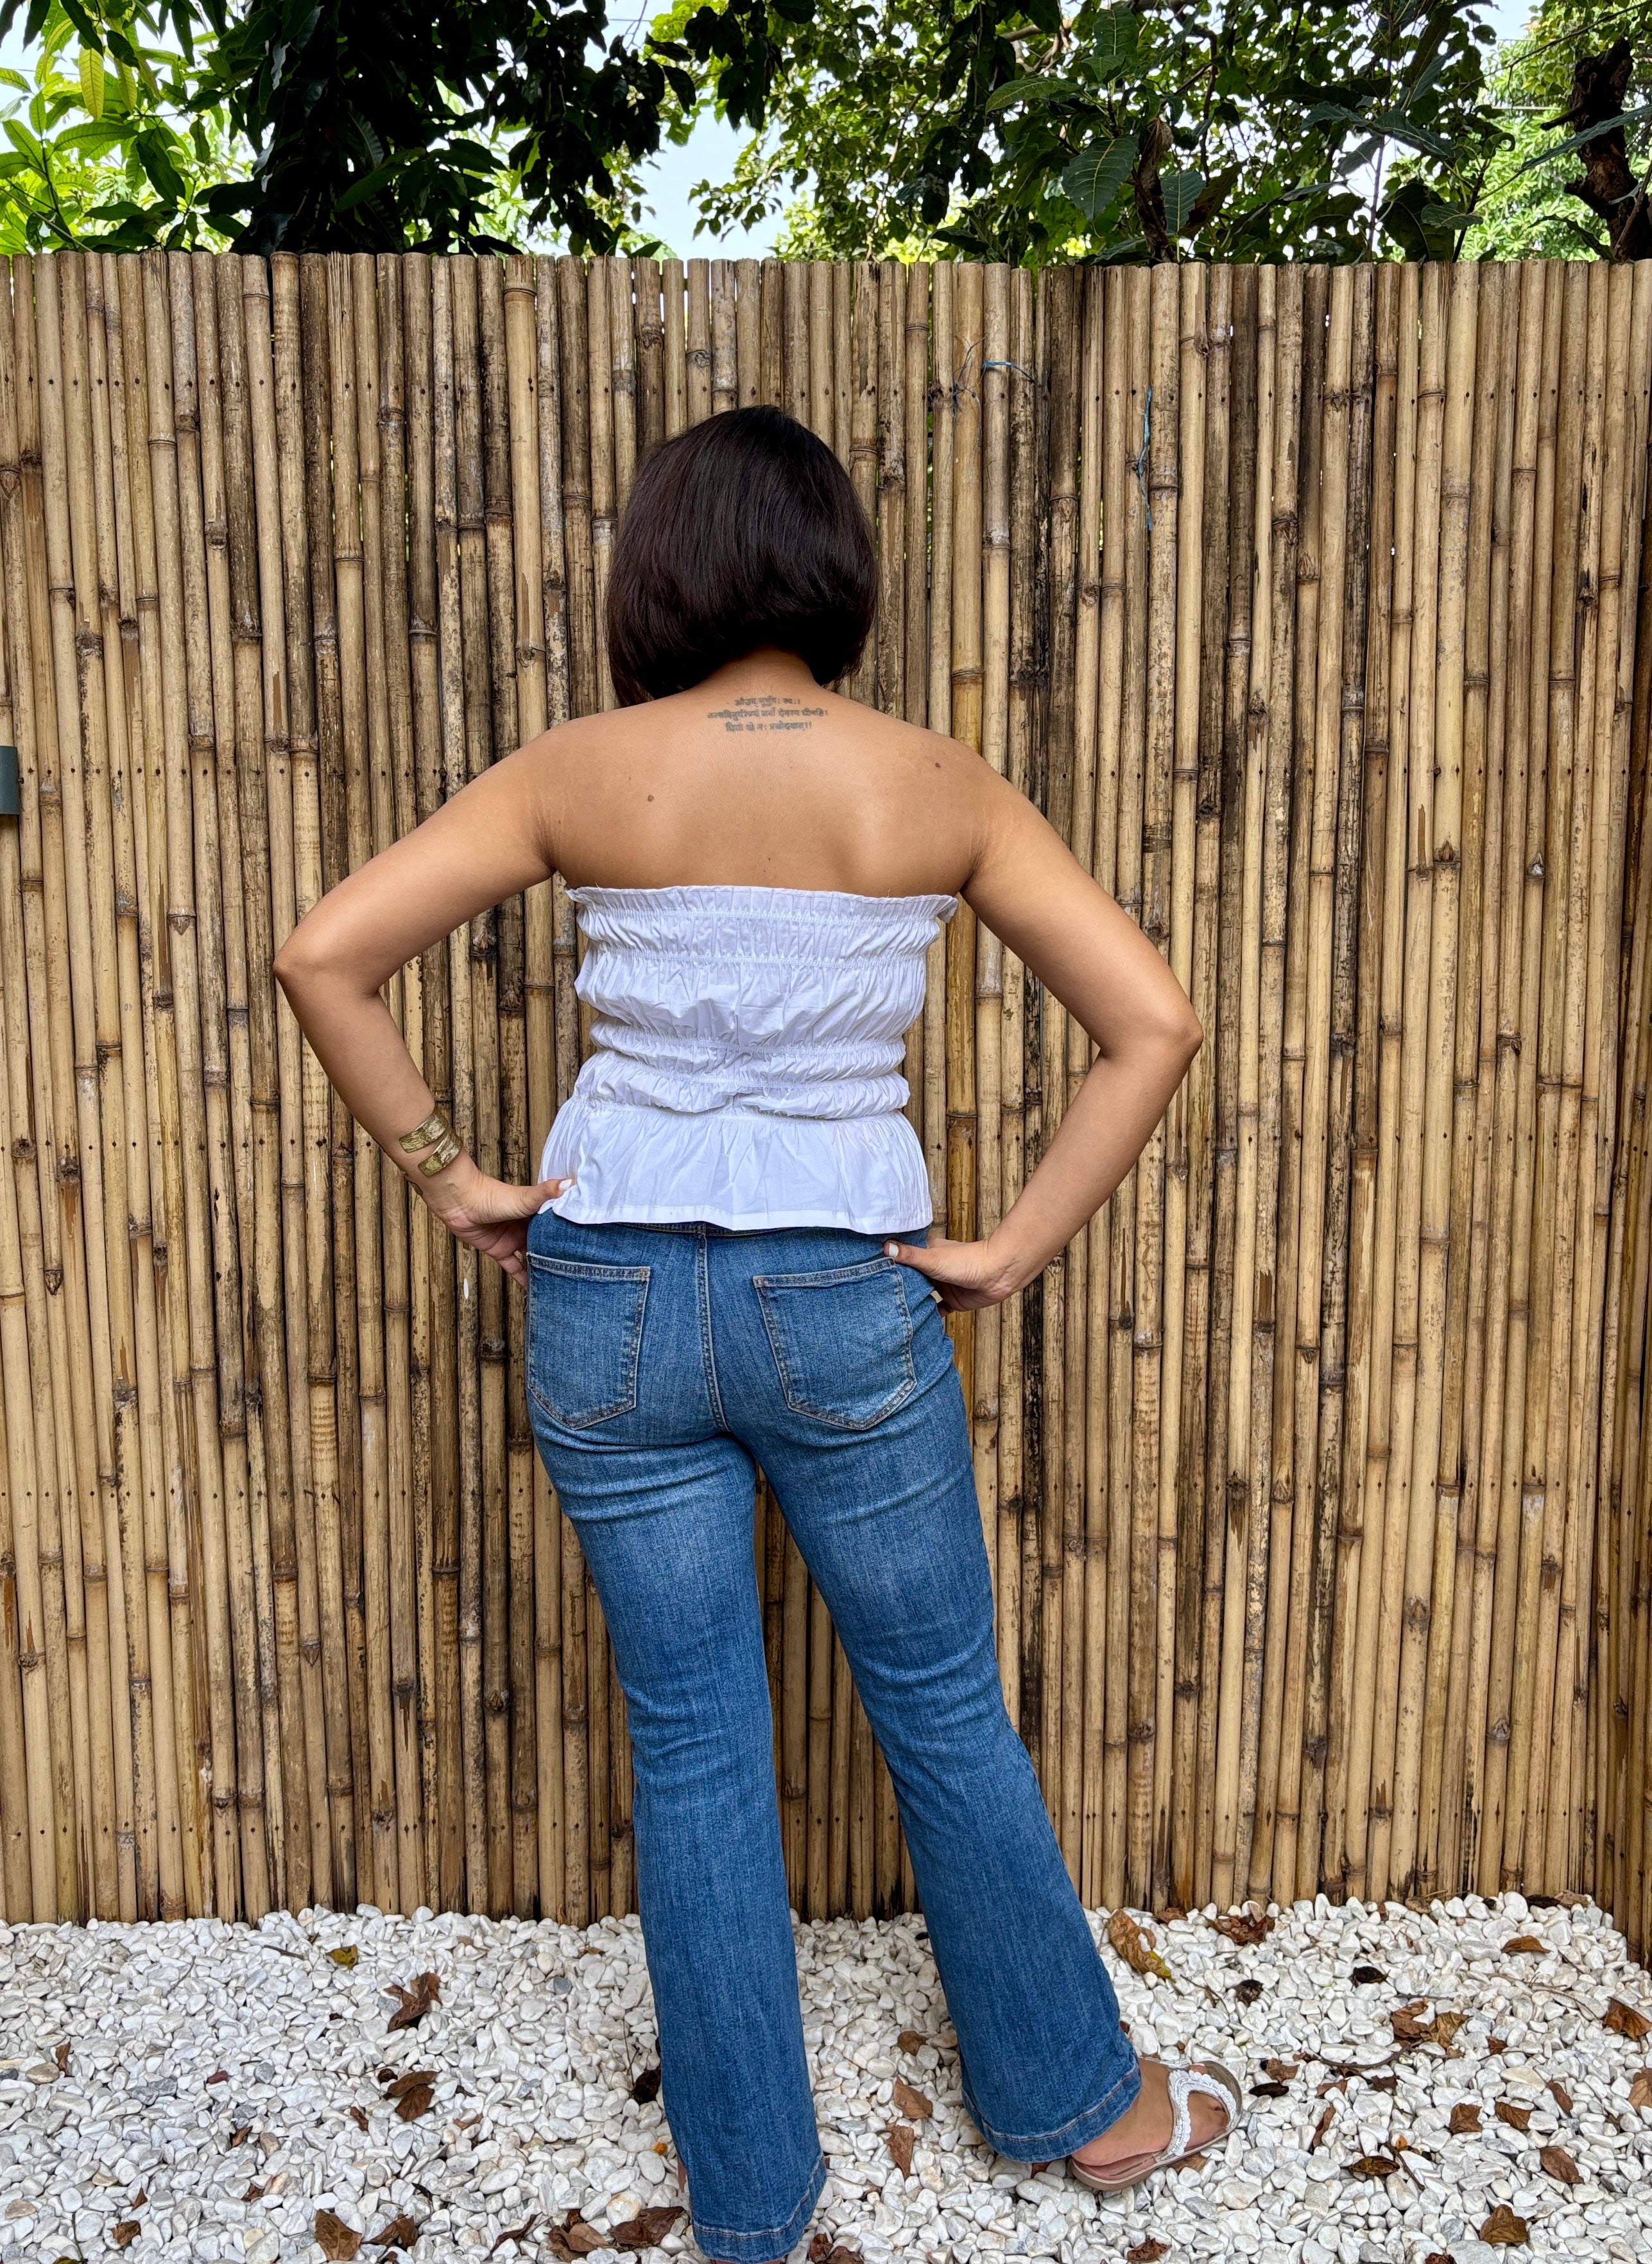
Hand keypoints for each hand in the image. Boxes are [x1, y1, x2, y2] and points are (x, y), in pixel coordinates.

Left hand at [423, 1156, 573, 1286]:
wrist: (460, 1202)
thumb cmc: (492, 1196)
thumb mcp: (525, 1197)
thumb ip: (546, 1193)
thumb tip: (570, 1183)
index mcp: (536, 1212)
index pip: (557, 1224)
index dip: (570, 1233)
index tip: (587, 1245)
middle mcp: (526, 1226)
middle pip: (546, 1242)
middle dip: (558, 1254)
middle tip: (578, 1269)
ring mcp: (513, 1239)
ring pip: (532, 1256)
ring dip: (542, 1267)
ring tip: (559, 1282)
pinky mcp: (499, 1250)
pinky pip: (514, 1267)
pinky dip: (523, 1278)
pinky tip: (534, 1289)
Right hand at [882, 1229, 1022, 1312]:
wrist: (998, 1274)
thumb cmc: (967, 1261)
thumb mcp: (932, 1258)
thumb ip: (909, 1255)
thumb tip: (884, 1247)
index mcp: (926, 1254)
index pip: (902, 1259)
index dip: (888, 1265)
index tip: (868, 1273)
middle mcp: (933, 1269)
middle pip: (910, 1279)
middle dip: (898, 1287)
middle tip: (875, 1298)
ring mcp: (943, 1285)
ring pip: (922, 1296)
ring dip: (912, 1303)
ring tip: (890, 1313)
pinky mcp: (953, 1301)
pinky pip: (937, 1310)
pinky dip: (929, 1316)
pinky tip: (915, 1324)